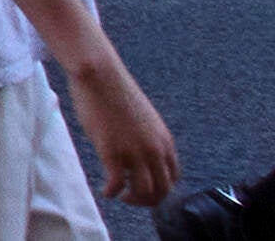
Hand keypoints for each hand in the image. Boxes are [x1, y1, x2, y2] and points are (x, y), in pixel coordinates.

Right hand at [62, 49, 180, 210]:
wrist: (100, 74)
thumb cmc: (117, 91)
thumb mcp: (144, 119)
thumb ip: (148, 138)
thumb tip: (142, 154)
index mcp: (165, 141)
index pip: (173, 178)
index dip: (160, 188)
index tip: (145, 187)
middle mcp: (154, 150)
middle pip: (162, 191)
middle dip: (148, 200)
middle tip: (132, 197)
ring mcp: (134, 152)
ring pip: (143, 193)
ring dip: (132, 199)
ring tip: (120, 194)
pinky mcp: (112, 152)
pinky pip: (116, 185)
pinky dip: (111, 192)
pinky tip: (105, 190)